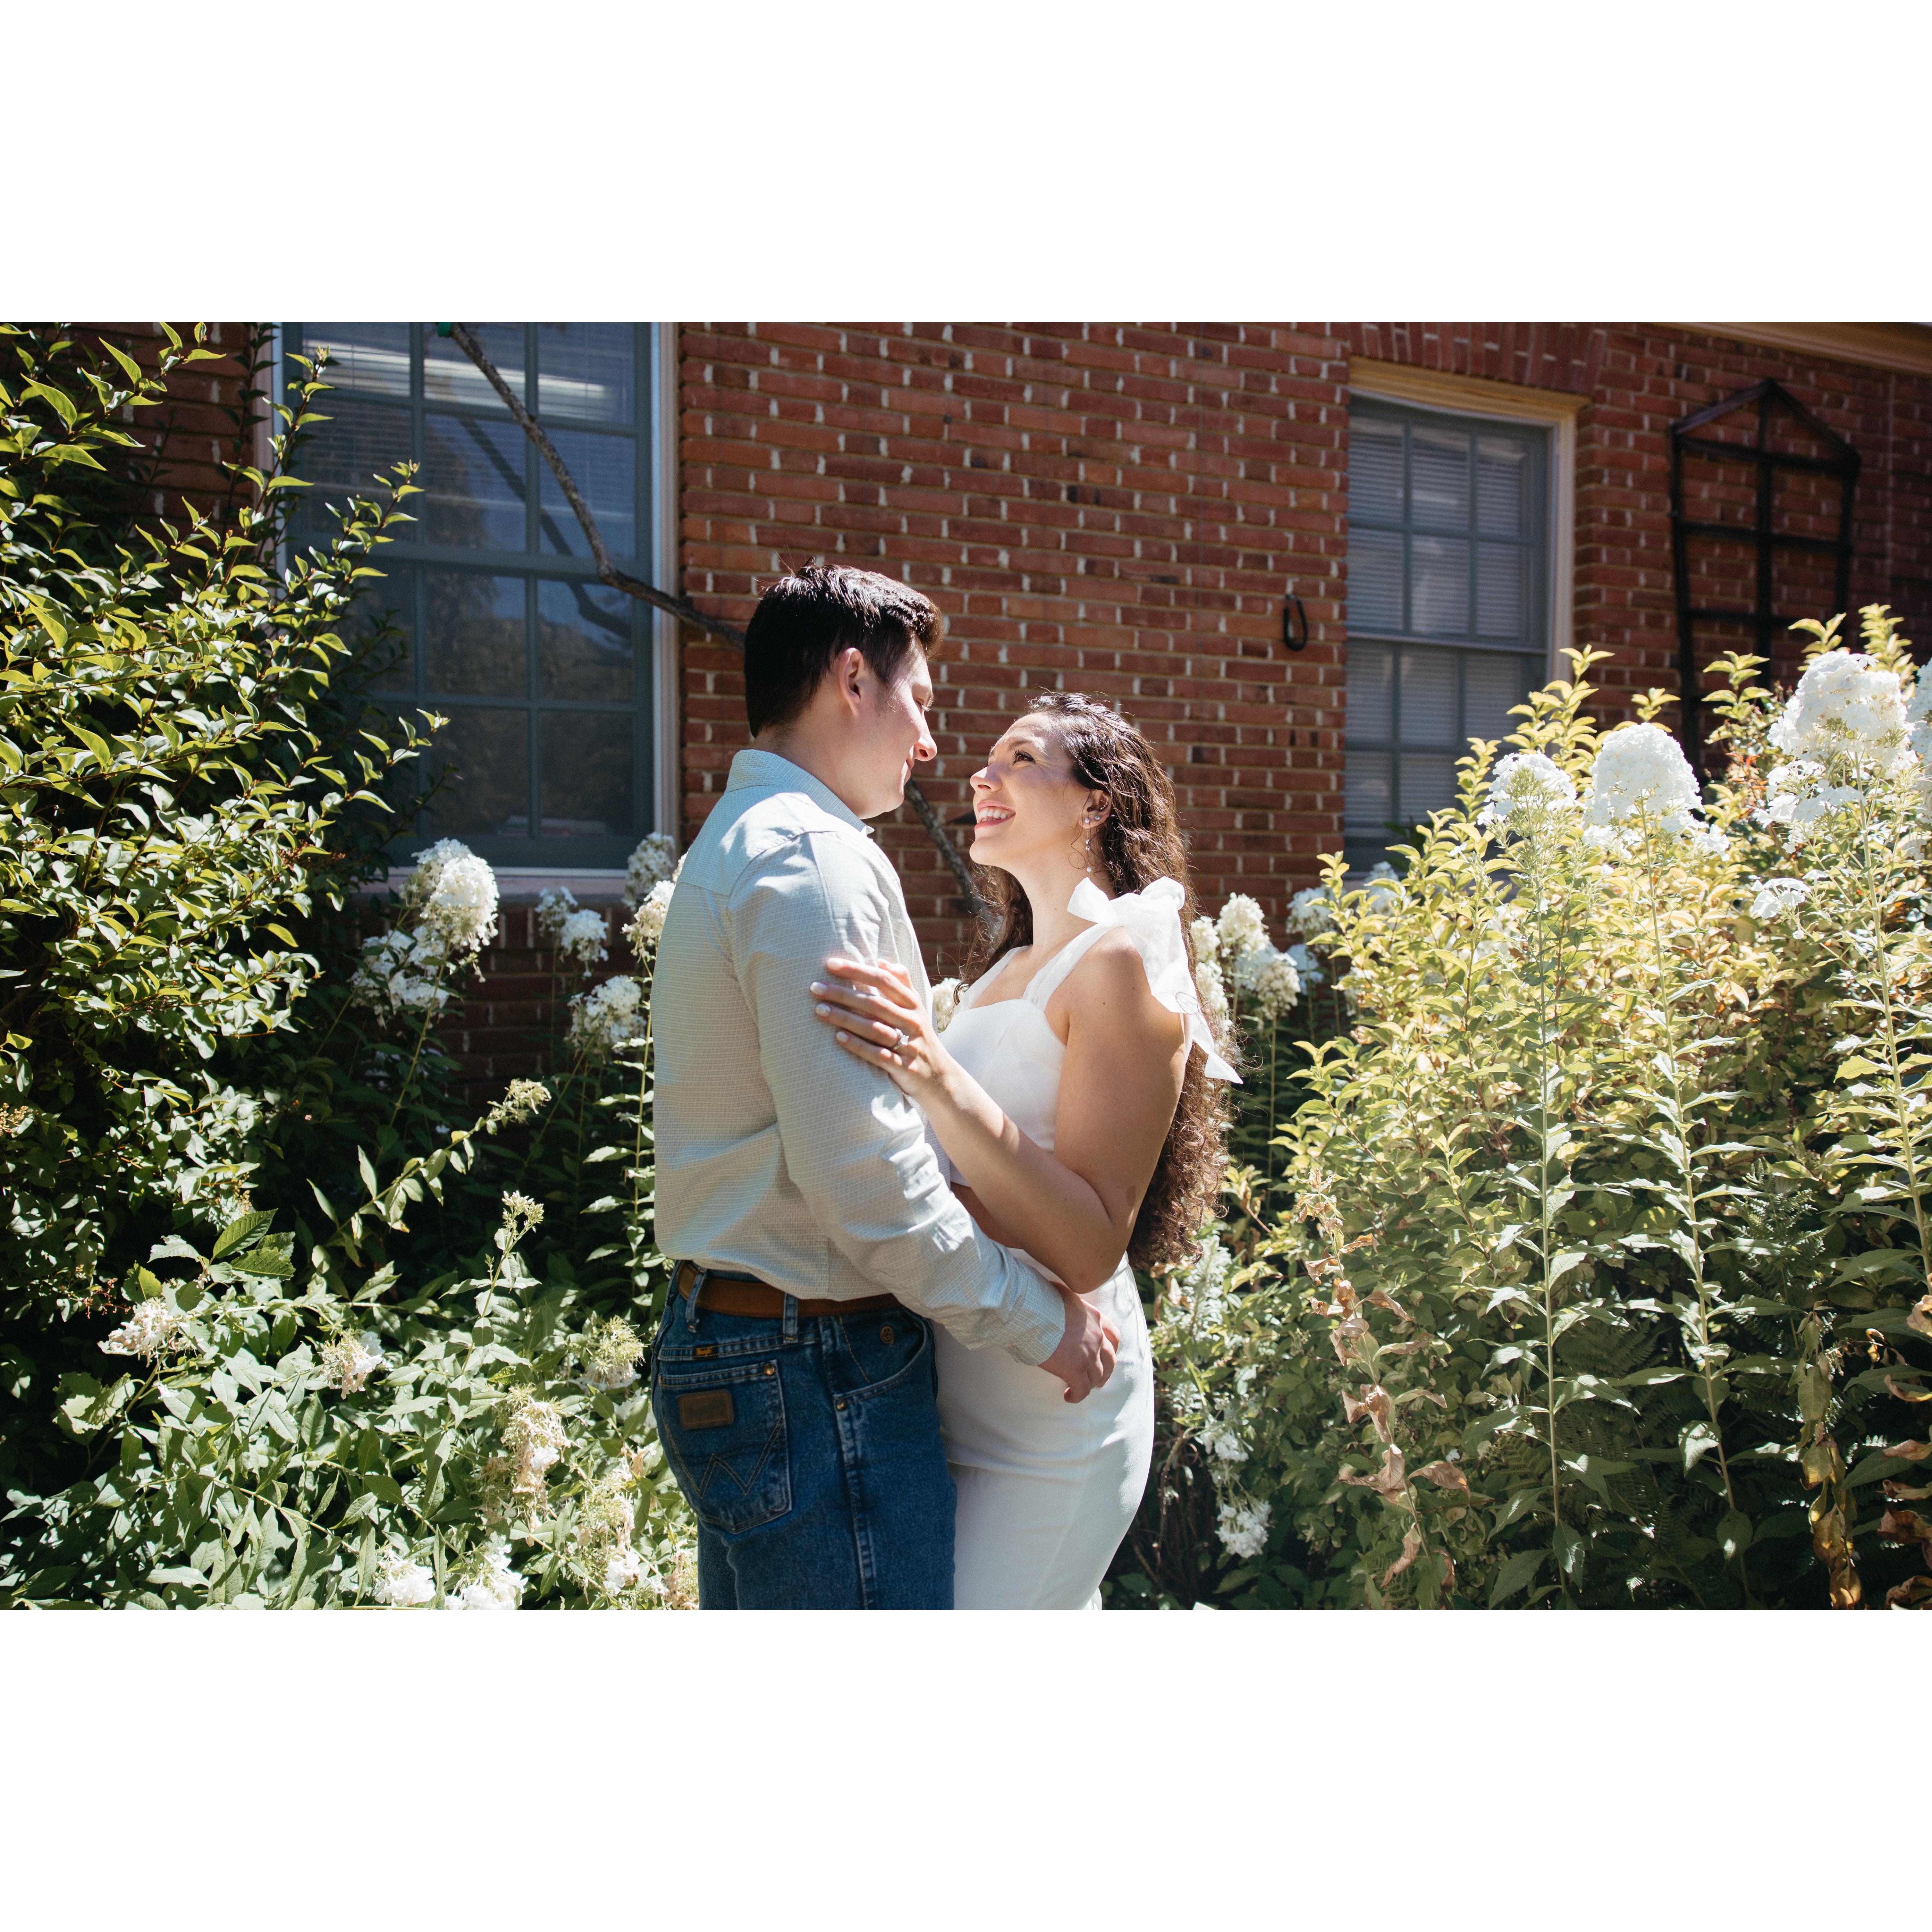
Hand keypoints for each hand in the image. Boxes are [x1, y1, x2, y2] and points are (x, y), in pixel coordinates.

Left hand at [811, 955, 945, 1094]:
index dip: (857, 970)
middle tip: (815, 987)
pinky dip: (859, 1046)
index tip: (830, 964)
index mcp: (912, 1003)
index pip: (884, 980)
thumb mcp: (916, 1009)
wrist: (941, 1078)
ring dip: (845, 1018)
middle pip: (875, 1003)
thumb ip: (902, 983)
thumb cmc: (919, 1038)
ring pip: (875, 1028)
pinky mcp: (904, 1067)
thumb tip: (881, 961)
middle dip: (843, 993)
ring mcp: (909, 1044)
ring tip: (819, 1010)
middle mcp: (912, 1021)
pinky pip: (879, 1055)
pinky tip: (838, 1038)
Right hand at [1037, 1282, 1117, 1402]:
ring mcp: (1088, 1355)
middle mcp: (1097, 1337)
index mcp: (1096, 1318)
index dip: (1112, 1348)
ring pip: (1097, 1377)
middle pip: (1110, 1360)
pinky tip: (1068, 1396)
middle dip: (1106, 1371)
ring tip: (1080, 1388)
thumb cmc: (1041, 1301)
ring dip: (1090, 1384)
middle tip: (1098, 1378)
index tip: (1107, 1355)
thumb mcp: (1063, 1295)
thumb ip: (1069, 1302)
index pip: (1114, 1335)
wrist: (1032, 1313)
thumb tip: (1058, 1297)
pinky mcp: (1075, 1370)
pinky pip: (1082, 1390)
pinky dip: (1076, 1395)